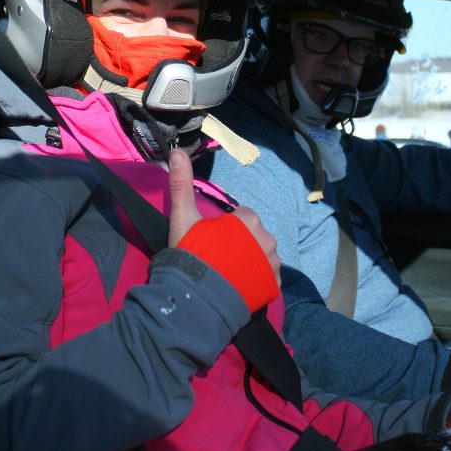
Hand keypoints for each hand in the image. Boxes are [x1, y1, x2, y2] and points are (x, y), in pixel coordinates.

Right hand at [168, 148, 281, 290]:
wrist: (198, 299)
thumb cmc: (192, 254)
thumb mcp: (183, 217)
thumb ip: (182, 184)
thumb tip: (176, 151)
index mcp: (249, 220)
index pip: (242, 218)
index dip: (226, 230)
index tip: (212, 242)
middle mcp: (267, 238)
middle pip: (254, 238)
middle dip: (240, 246)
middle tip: (218, 260)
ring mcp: (273, 264)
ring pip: (263, 257)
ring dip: (251, 264)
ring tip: (228, 276)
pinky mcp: (274, 286)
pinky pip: (269, 279)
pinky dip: (258, 282)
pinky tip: (239, 287)